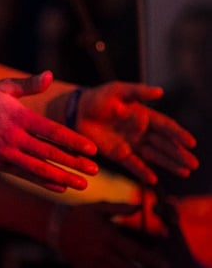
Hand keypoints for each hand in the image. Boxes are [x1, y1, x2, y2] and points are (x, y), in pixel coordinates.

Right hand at [0, 71, 99, 191]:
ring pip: (38, 168)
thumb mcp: (4, 87)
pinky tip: (60, 185)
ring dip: (62, 177)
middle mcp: (13, 136)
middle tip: (96, 170)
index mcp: (18, 116)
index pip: (52, 131)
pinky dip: (43, 181)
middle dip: (74, 162)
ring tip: (83, 184)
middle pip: (49, 152)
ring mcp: (4, 152)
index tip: (92, 149)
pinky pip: (25, 173)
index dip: (73, 141)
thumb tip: (50, 75)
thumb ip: (29, 84)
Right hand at [55, 202, 169, 267]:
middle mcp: (103, 253)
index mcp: (108, 237)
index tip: (165, 264)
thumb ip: (119, 208)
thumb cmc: (78, 215)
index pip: (136, 252)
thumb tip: (139, 207)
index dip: (153, 260)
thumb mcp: (98, 208)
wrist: (52, 226)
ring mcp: (94, 263)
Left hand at [75, 83, 197, 184]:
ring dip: (169, 164)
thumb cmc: (99, 98)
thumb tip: (160, 91)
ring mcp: (131, 144)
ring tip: (185, 172)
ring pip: (154, 155)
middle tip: (194, 164)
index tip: (191, 143)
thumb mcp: (118, 90)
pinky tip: (154, 180)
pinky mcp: (118, 154)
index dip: (178, 134)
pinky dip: (143, 171)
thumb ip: (138, 92)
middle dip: (179, 154)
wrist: (76, 111)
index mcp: (143, 116)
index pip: (165, 127)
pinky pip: (133, 164)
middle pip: (164, 144)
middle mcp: (140, 132)